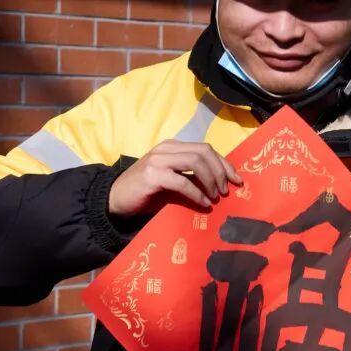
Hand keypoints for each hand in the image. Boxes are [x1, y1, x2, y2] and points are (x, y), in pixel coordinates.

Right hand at [107, 140, 242, 217]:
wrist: (114, 200)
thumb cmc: (145, 192)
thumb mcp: (171, 180)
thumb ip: (190, 176)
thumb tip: (220, 184)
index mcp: (173, 147)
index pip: (206, 149)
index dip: (224, 163)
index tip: (236, 179)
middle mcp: (166, 149)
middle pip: (204, 152)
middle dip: (220, 171)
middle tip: (225, 191)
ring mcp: (158, 160)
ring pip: (196, 162)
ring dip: (210, 180)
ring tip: (215, 197)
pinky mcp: (152, 175)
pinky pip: (182, 181)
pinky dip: (197, 193)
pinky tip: (203, 203)